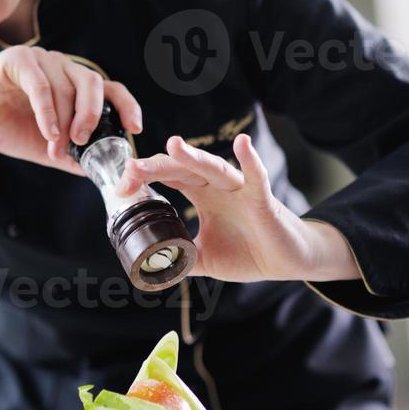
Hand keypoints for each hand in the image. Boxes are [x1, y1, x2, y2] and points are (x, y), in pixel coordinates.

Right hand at [0, 45, 142, 175]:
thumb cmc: (4, 126)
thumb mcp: (45, 147)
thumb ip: (72, 157)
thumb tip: (99, 173)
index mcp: (72, 83)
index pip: (110, 88)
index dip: (127, 105)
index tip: (134, 128)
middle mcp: (61, 66)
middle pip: (93, 83)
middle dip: (93, 115)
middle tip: (84, 142)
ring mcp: (41, 59)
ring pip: (66, 86)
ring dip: (64, 122)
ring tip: (55, 147)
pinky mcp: (18, 60)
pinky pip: (41, 85)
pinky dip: (47, 111)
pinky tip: (47, 132)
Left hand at [114, 133, 359, 281]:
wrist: (287, 262)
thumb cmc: (249, 252)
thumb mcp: (205, 259)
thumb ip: (179, 258)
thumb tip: (149, 265)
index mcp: (202, 195)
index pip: (168, 178)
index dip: (144, 178)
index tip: (121, 189)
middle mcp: (217, 187)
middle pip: (182, 169)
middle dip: (156, 166)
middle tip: (131, 167)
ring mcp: (240, 190)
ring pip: (213, 168)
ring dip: (193, 157)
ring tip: (173, 144)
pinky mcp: (263, 200)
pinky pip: (256, 177)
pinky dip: (250, 160)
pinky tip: (242, 144)